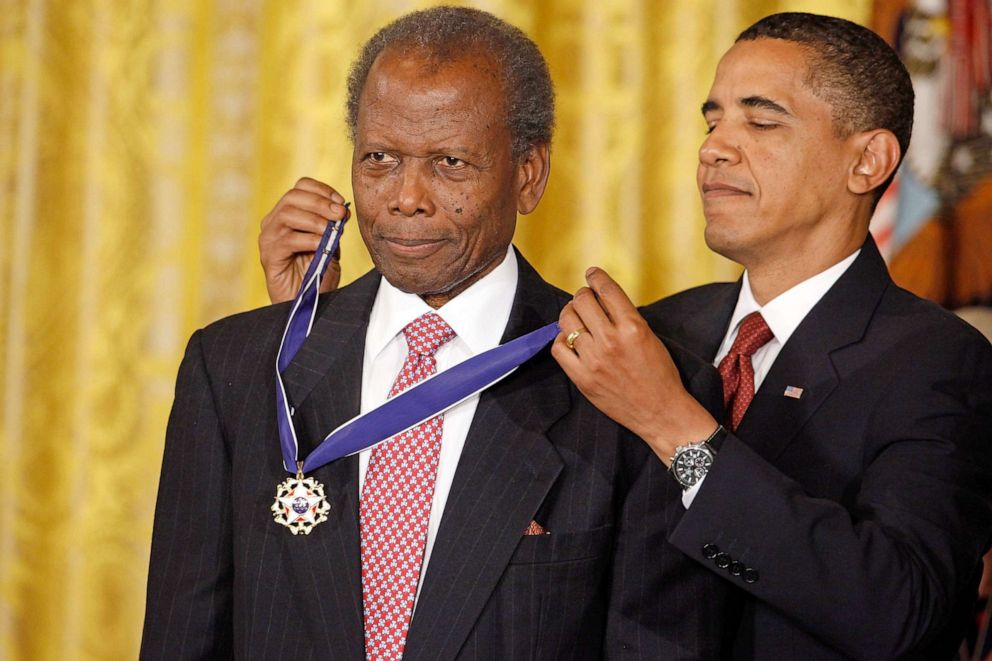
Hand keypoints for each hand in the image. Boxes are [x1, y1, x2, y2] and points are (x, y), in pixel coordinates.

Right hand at [259, 177, 349, 303]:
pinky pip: (287, 240)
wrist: (309, 303)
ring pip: (288, 214)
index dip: (322, 190)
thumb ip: (333, 227)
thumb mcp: (331, 245)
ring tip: (331, 231)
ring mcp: (268, 238)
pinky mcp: (268, 256)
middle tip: (340, 215)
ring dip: (315, 220)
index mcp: (288, 213)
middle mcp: (274, 222)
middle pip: (293, 196)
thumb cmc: (318, 274)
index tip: (341, 202)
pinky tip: (320, 246)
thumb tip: (342, 210)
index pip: (300, 187)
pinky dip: (308, 239)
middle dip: (321, 203)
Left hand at [551, 267, 717, 464]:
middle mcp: (611, 341)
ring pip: (567, 321)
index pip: (606, 290)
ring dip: (569, 313)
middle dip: (582, 295)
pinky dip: (562, 339)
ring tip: (575, 316)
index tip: (592, 273)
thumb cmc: (660, 375)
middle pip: (582, 301)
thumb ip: (626, 318)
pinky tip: (570, 339)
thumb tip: (603, 300)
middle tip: (584, 298)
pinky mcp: (582, 378)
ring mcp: (594, 360)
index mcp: (633, 327)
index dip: (596, 277)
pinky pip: (559, 348)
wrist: (661, 412)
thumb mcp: (650, 337)